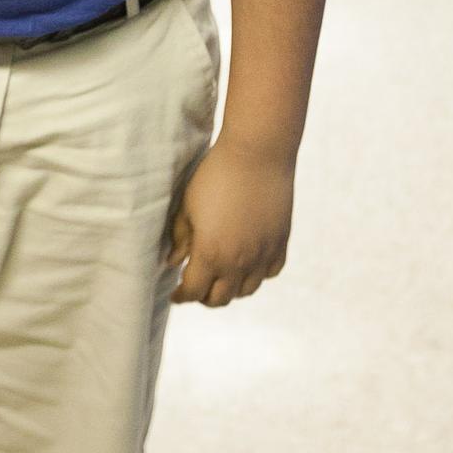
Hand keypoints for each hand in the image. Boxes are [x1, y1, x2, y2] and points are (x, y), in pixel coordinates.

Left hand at [166, 137, 293, 306]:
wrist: (257, 154)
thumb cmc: (215, 175)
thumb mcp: (188, 205)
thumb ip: (180, 238)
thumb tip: (172, 262)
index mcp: (211, 254)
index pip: (194, 291)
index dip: (181, 296)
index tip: (174, 293)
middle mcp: (239, 262)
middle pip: (220, 298)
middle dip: (203, 296)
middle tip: (195, 286)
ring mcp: (263, 255)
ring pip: (246, 290)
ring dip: (230, 288)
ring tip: (219, 276)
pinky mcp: (280, 243)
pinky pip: (269, 273)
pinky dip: (257, 275)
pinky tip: (247, 264)